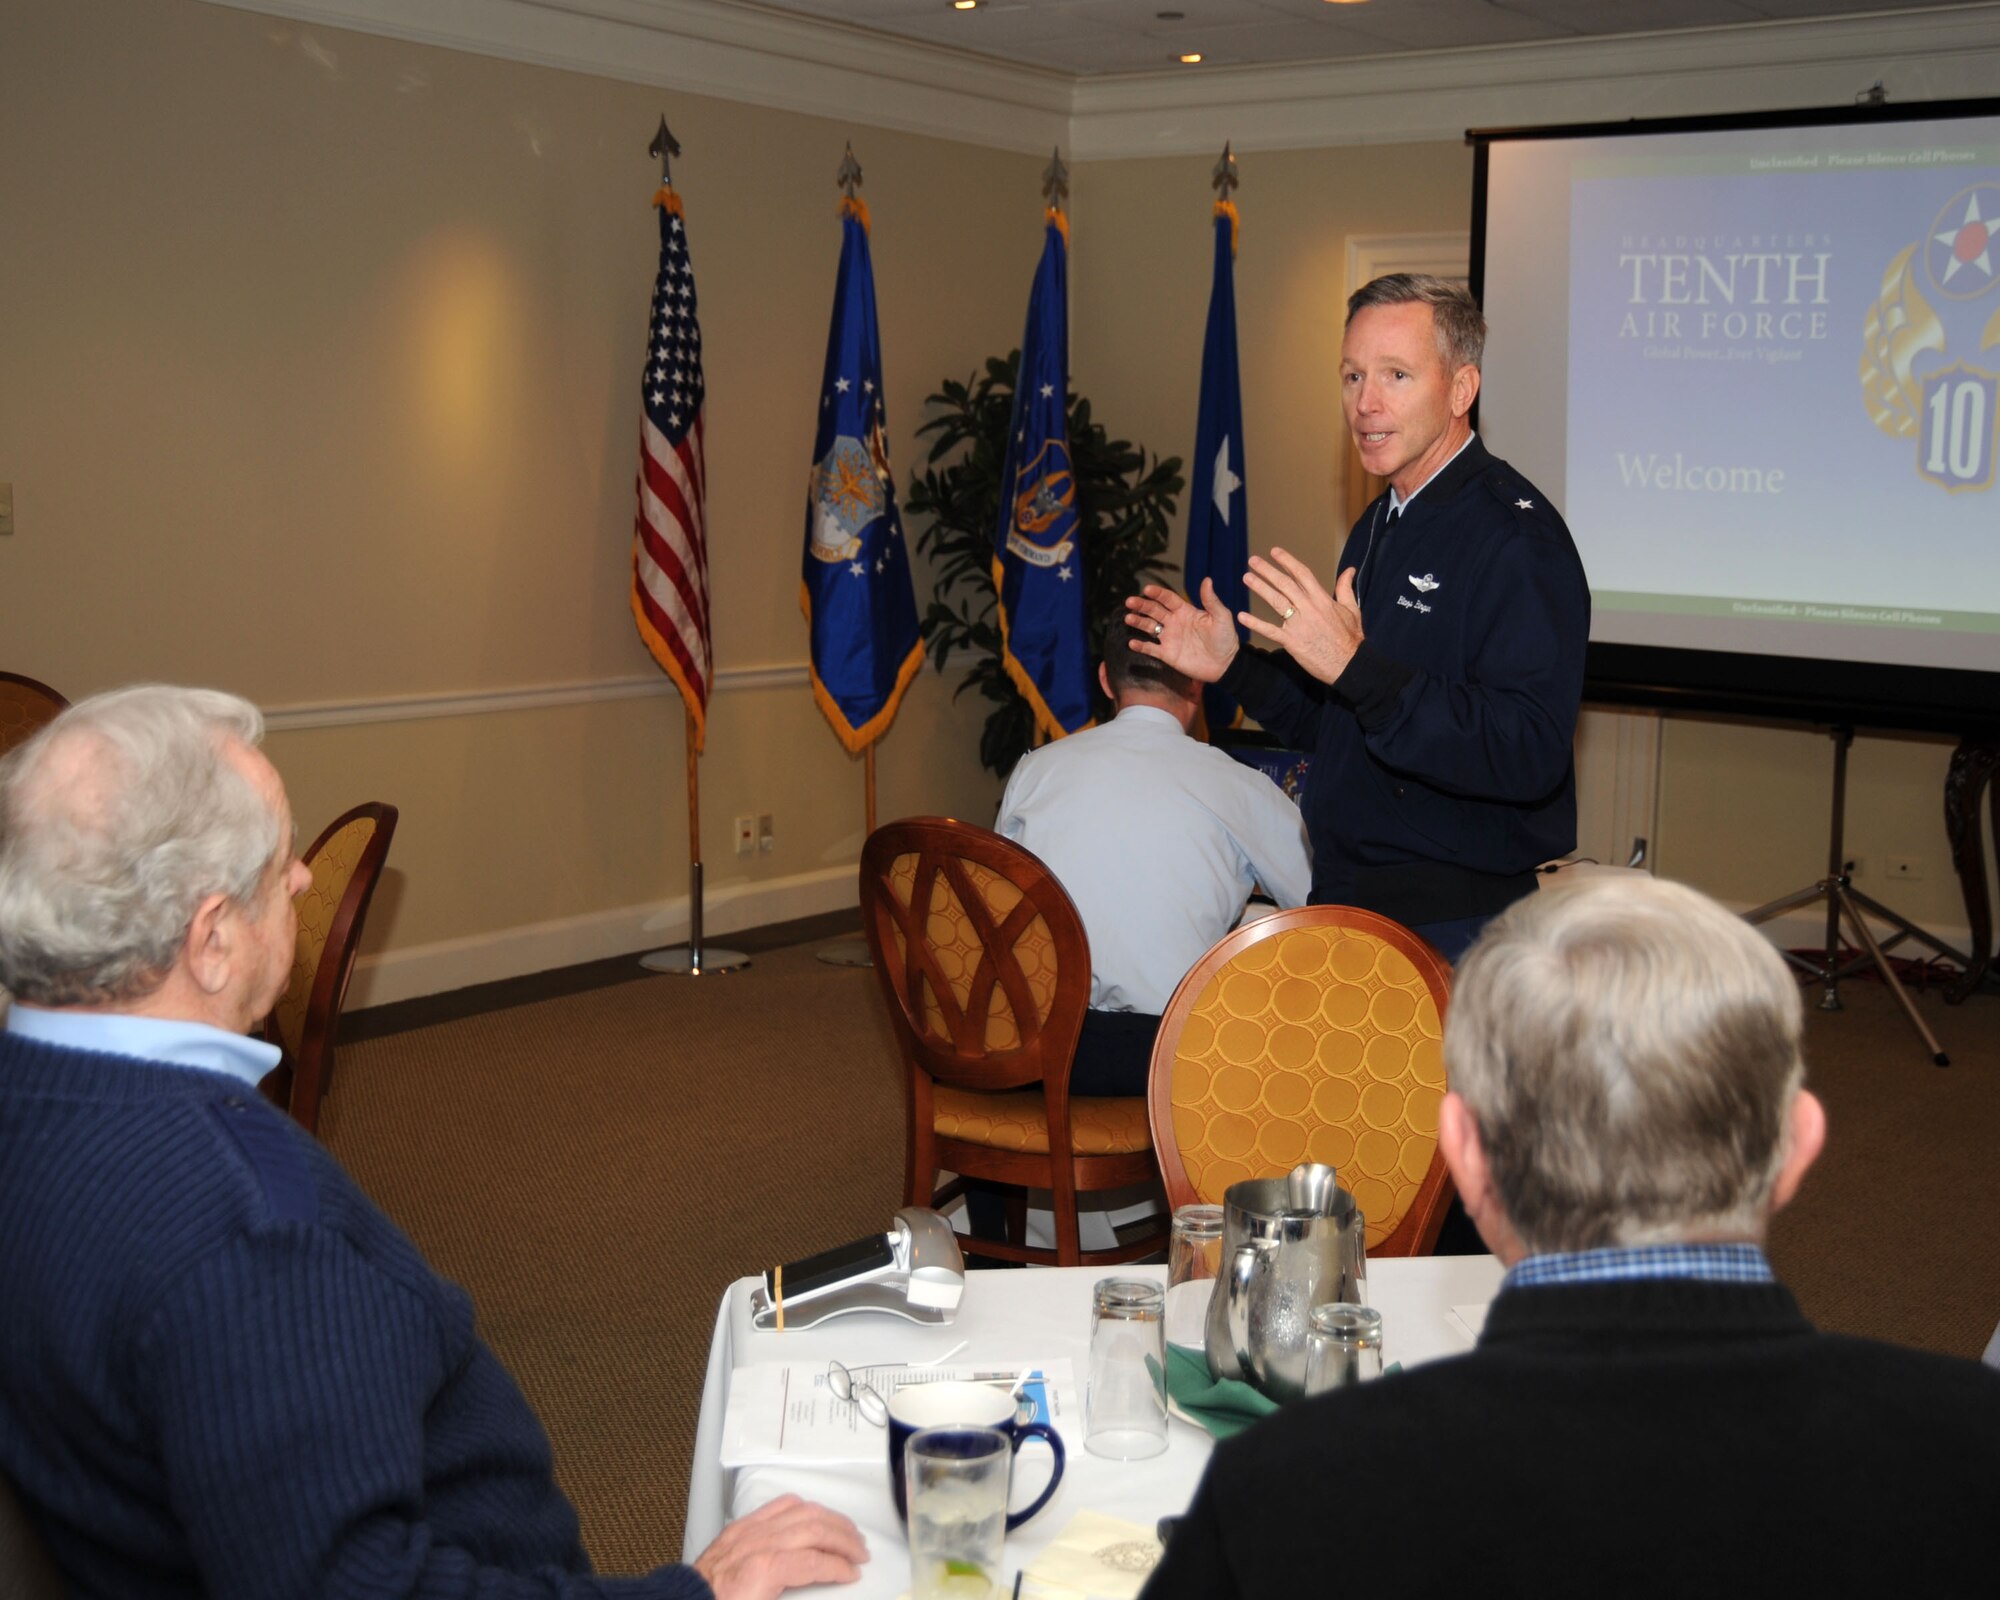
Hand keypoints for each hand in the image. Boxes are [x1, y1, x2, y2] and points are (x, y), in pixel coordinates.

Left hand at [692, 1495, 867, 1599]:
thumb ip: (796, 1596)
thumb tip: (821, 1591)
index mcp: (766, 1569)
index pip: (817, 1561)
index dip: (841, 1567)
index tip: (853, 1575)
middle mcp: (761, 1542)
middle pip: (815, 1529)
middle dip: (844, 1540)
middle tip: (861, 1553)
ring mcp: (750, 1530)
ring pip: (801, 1511)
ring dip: (830, 1519)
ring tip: (847, 1531)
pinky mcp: (741, 1526)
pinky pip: (777, 1505)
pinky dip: (803, 1507)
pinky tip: (815, 1514)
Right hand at [1123, 579, 1239, 682]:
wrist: (1226, 664)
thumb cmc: (1226, 638)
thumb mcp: (1221, 617)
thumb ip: (1211, 600)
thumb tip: (1207, 580)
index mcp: (1185, 611)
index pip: (1168, 599)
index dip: (1157, 593)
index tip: (1147, 589)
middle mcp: (1174, 622)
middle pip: (1154, 611)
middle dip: (1142, 605)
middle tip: (1130, 601)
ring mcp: (1169, 638)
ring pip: (1148, 627)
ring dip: (1138, 622)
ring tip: (1128, 618)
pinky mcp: (1167, 654)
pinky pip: (1151, 649)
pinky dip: (1141, 646)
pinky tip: (1132, 643)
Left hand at [1239, 548, 1363, 684]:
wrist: (1350, 665)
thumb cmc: (1351, 639)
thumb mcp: (1352, 610)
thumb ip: (1346, 588)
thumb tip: (1349, 569)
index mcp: (1323, 599)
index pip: (1302, 574)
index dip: (1287, 561)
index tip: (1275, 552)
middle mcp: (1309, 608)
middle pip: (1285, 584)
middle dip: (1268, 571)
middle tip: (1253, 561)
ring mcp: (1299, 625)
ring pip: (1276, 601)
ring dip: (1260, 588)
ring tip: (1246, 578)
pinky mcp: (1292, 642)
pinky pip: (1270, 630)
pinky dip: (1255, 623)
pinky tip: (1242, 616)